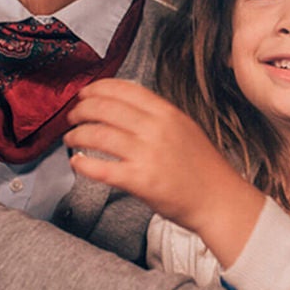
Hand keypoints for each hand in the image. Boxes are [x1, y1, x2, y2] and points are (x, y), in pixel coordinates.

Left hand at [62, 79, 262, 262]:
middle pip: (105, 108)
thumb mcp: (184, 129)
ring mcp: (147, 154)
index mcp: (167, 113)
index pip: (124, 90)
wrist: (219, 200)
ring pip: (98, 135)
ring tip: (70, 138)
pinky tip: (77, 162)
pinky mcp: (140, 181)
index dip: (97, 88)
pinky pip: (102, 168)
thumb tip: (123, 107)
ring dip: (77, 135)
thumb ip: (157, 117)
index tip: (84, 93)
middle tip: (72, 116)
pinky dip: (83, 164)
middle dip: (81, 110)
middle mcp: (156, 129)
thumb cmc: (203, 169)